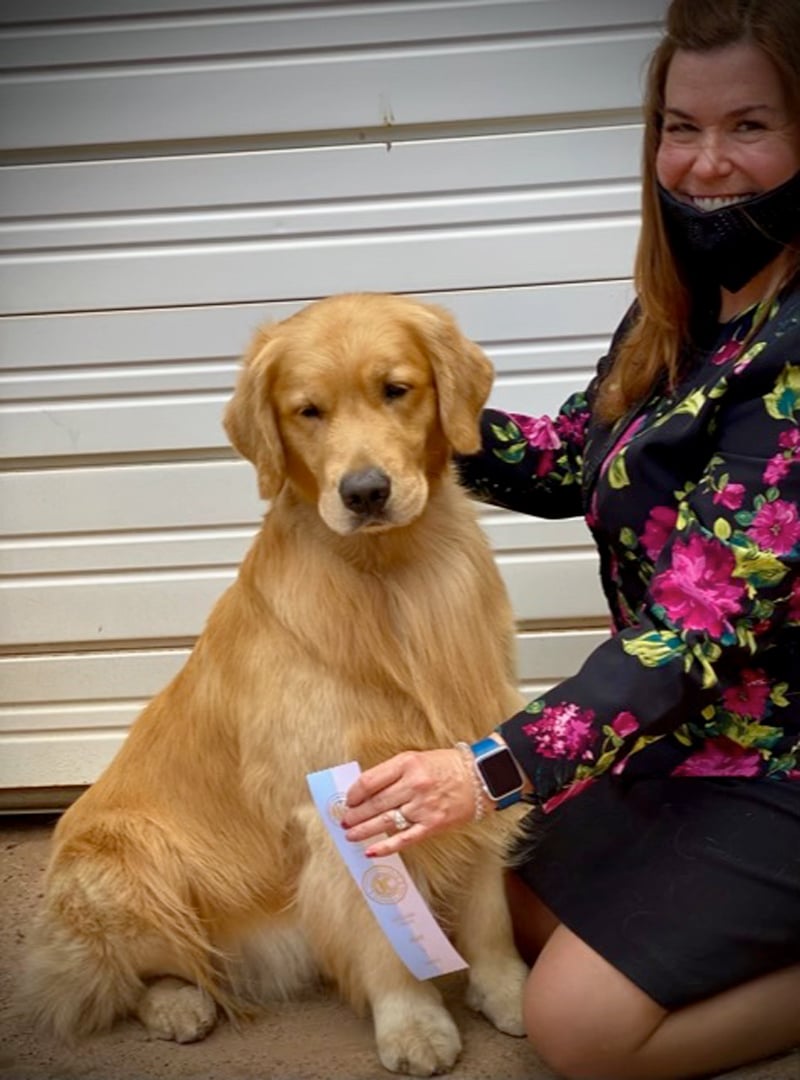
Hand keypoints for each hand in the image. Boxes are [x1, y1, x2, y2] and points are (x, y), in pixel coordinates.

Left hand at [341, 749, 478, 856]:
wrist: (481, 777)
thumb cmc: (447, 766)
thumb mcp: (417, 758)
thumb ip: (393, 772)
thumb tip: (366, 790)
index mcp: (408, 763)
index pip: (370, 781)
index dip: (354, 793)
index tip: (348, 800)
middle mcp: (414, 784)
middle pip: (375, 803)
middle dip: (355, 815)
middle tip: (344, 821)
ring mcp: (423, 806)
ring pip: (385, 821)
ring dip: (363, 830)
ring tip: (350, 835)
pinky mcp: (433, 824)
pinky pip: (405, 838)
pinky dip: (386, 847)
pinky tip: (371, 851)